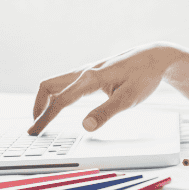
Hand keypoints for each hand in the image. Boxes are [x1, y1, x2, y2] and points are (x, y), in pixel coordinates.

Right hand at [27, 43, 174, 134]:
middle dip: (38, 107)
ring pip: (56, 83)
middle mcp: (84, 72)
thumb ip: (106, 112)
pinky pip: (65, 83)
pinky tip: (59, 106)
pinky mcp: (91, 74)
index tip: (35, 132)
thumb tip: (85, 126)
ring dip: (45, 100)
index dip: (45, 118)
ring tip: (42, 119)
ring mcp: (86, 71)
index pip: (60, 101)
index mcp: (91, 78)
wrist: (154, 57)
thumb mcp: (129, 99)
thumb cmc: (144, 77)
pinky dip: (56, 96)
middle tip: (34, 128)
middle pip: (49, 86)